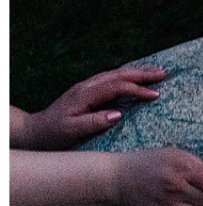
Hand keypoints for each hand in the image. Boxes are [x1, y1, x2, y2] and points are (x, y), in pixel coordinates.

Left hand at [19, 64, 164, 149]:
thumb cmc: (54, 134)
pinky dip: (127, 75)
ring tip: (157, 71)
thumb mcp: (72, 131)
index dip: (138, 89)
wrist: (35, 131)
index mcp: (85, 95)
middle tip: (164, 73)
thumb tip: (118, 114)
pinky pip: (111, 77)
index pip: (117, 86)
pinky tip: (136, 75)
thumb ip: (94, 122)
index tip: (156, 96)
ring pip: (115, 73)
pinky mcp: (87, 90)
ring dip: (137, 71)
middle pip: (118, 74)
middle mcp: (86, 86)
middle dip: (142, 73)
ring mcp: (86, 86)